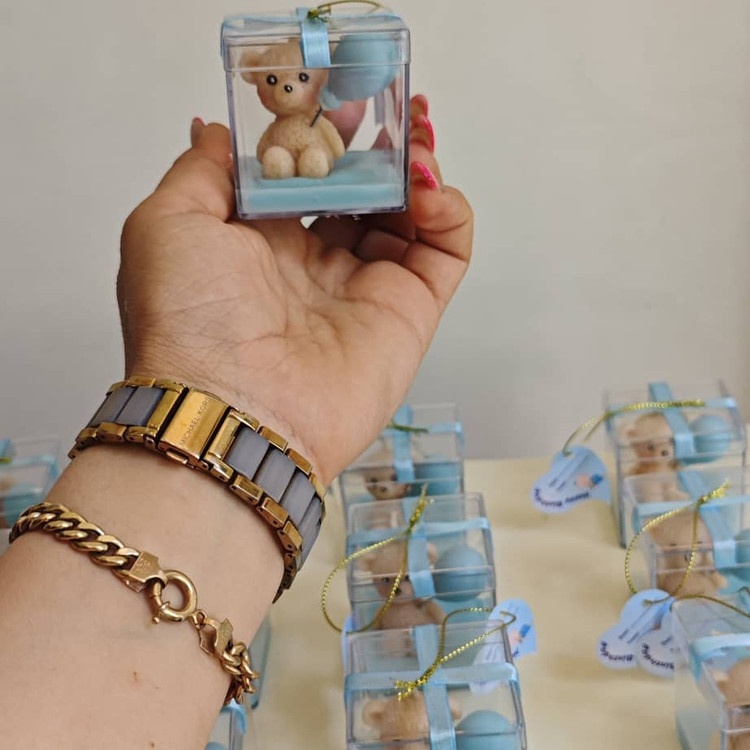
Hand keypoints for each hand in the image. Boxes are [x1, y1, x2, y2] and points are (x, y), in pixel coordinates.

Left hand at [118, 95, 472, 481]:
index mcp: (262, 243)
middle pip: (364, 193)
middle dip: (381, 149)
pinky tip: (429, 190)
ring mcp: (365, 289)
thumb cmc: (189, 322)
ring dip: (419, 172)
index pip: (309, 177)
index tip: (343, 101)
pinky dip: (450, 213)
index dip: (329, 137)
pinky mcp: (408, 314)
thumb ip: (201, 170)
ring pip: (410, 217)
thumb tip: (219, 130)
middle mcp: (315, 265)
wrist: (234, 411)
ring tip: (415, 147)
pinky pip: (446, 253)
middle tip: (396, 110)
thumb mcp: (167, 224)